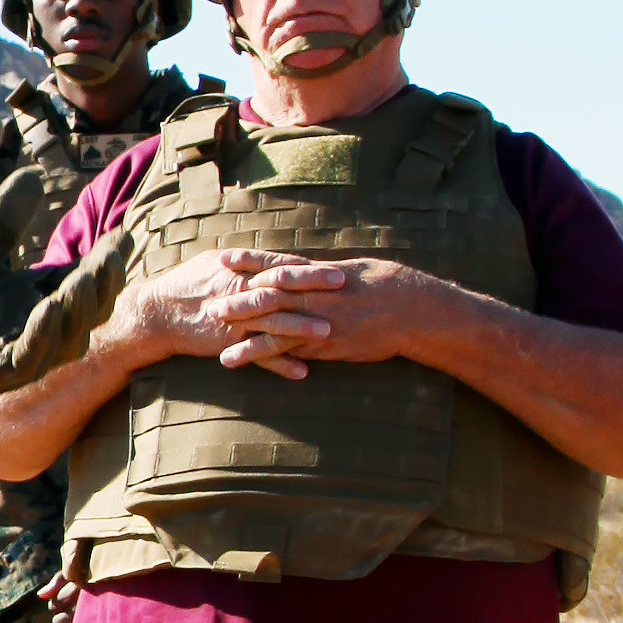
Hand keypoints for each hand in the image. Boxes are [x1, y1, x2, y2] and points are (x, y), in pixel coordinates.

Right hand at [116, 246, 333, 366]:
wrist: (158, 313)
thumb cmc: (187, 285)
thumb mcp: (215, 264)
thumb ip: (246, 262)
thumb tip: (271, 258)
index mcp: (239, 270)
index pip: (279, 265)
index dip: (307, 267)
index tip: (335, 267)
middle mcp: (240, 291)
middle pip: (282, 287)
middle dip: (313, 286)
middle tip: (342, 285)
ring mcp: (235, 318)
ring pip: (273, 321)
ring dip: (302, 327)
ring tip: (329, 331)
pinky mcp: (229, 341)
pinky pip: (258, 354)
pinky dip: (280, 363)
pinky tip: (303, 371)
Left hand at [147, 251, 474, 381]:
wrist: (414, 309)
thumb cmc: (389, 287)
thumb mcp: (356, 272)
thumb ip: (328, 276)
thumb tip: (312, 273)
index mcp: (320, 274)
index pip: (277, 265)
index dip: (249, 262)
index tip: (224, 257)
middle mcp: (316, 295)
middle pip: (268, 296)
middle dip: (237, 300)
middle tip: (208, 302)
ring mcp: (321, 321)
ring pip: (275, 327)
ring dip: (245, 336)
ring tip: (217, 345)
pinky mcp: (329, 344)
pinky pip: (293, 352)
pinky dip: (268, 358)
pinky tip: (251, 365)